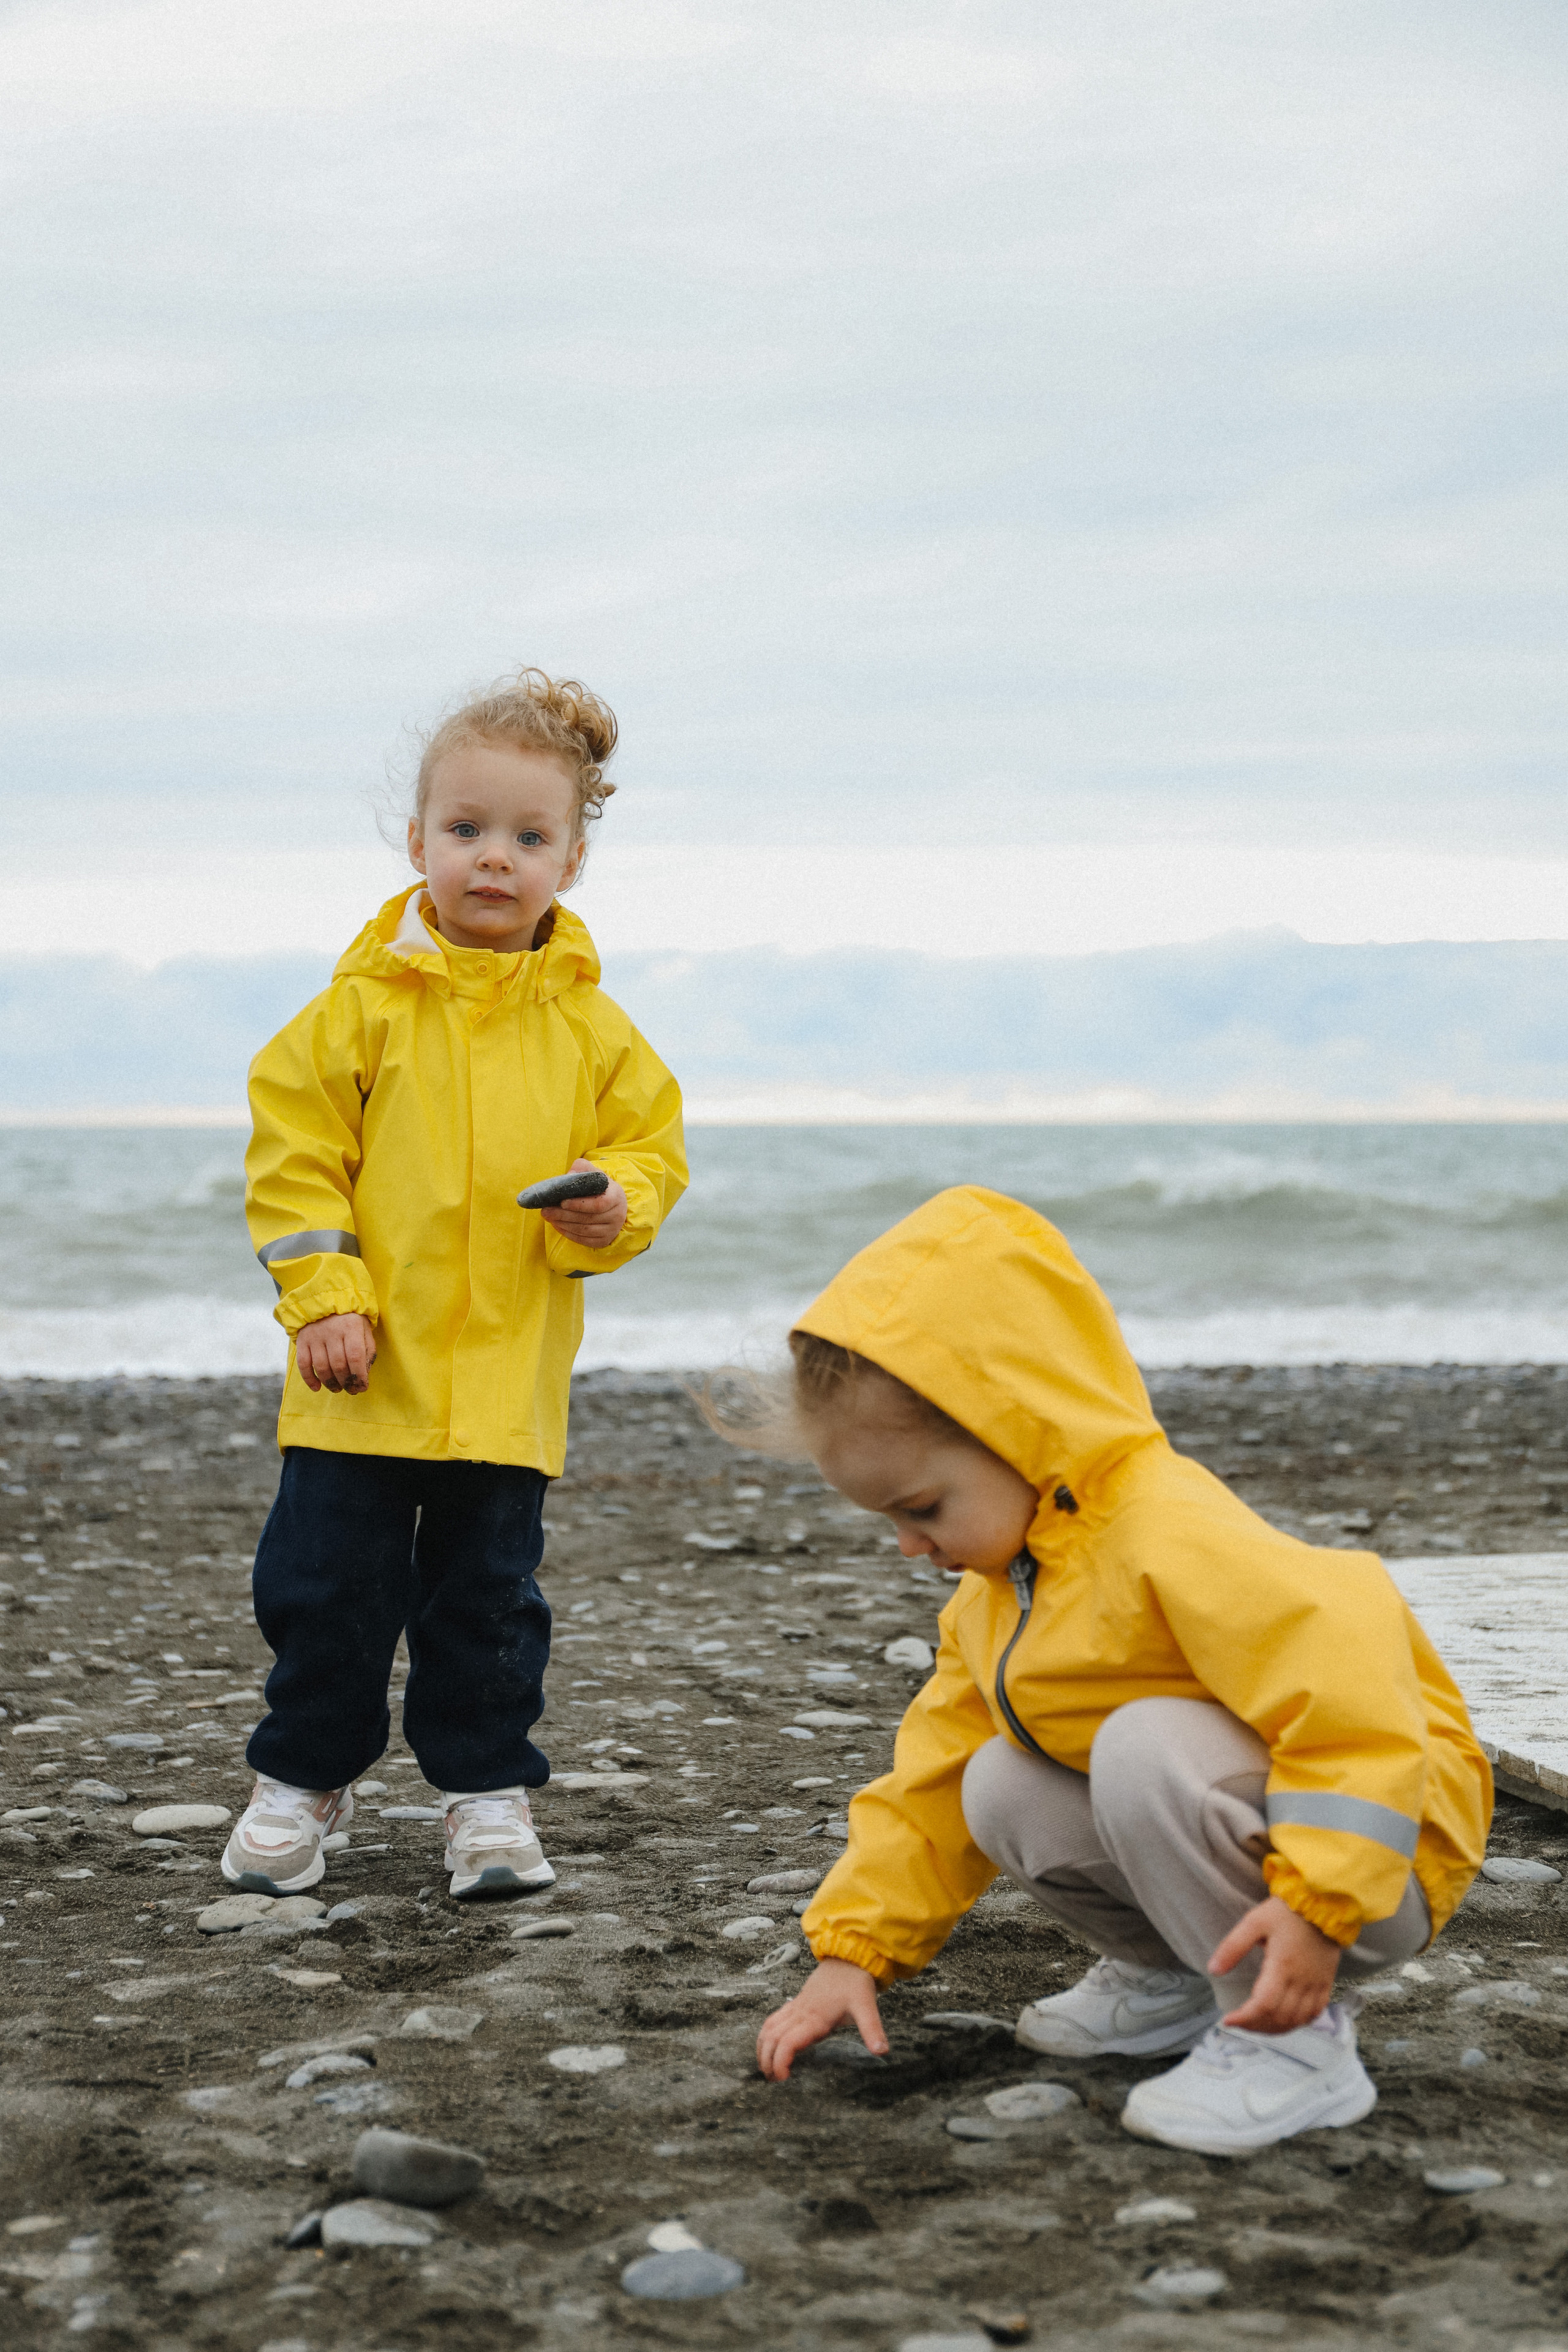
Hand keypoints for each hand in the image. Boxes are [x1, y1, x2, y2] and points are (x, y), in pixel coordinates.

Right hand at [295, 1312, 376, 1395]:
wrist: (325, 1300)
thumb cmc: (350, 1319)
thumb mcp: (364, 1330)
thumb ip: (367, 1351)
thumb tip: (364, 1376)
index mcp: (351, 1327)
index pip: (355, 1356)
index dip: (359, 1376)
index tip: (363, 1387)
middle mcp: (332, 1331)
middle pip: (339, 1364)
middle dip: (346, 1382)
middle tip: (351, 1390)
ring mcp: (315, 1336)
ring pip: (322, 1367)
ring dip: (330, 1383)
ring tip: (338, 1388)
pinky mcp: (302, 1340)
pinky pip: (303, 1364)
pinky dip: (309, 1379)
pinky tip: (317, 1388)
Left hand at [541, 1157, 627, 1249]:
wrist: (613, 1206)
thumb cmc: (600, 1188)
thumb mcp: (594, 1174)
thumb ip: (582, 1169)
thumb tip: (569, 1176)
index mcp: (616, 1197)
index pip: (598, 1204)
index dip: (579, 1204)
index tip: (562, 1202)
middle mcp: (617, 1215)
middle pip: (587, 1218)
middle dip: (563, 1215)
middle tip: (545, 1211)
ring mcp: (611, 1230)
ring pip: (583, 1230)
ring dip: (563, 1224)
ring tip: (548, 1217)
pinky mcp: (603, 1241)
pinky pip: (583, 1239)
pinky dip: (567, 1233)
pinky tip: (556, 1225)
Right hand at [756, 1958, 887, 2081]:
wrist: (847, 1957)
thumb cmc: (855, 1982)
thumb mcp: (867, 2006)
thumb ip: (872, 2029)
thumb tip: (881, 2051)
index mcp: (815, 2018)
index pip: (788, 2042)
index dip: (780, 2061)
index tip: (783, 2078)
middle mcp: (801, 2013)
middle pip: (772, 2038)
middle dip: (767, 2061)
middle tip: (772, 2081)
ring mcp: (796, 2007)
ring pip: (768, 2028)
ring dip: (762, 2049)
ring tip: (766, 2069)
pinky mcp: (796, 2003)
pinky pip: (773, 2019)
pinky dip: (766, 2035)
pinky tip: (768, 2046)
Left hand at [1210, 1894, 1342, 2032]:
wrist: (1323, 1903)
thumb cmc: (1286, 1912)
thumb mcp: (1254, 1922)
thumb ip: (1233, 1947)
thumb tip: (1213, 1970)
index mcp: (1282, 1966)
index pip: (1263, 2004)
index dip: (1244, 2018)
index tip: (1227, 2020)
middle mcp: (1301, 1981)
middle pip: (1279, 2017)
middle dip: (1255, 2026)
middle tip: (1238, 2021)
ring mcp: (1316, 1984)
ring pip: (1297, 2020)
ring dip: (1275, 2028)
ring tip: (1256, 2024)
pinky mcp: (1326, 1983)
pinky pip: (1314, 2013)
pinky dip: (1297, 2023)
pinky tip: (1284, 2020)